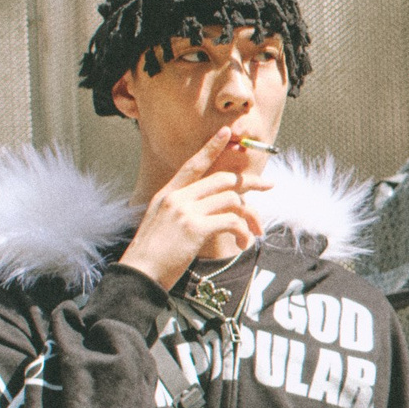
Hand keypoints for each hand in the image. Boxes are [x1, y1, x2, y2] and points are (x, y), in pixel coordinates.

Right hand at [119, 127, 269, 288]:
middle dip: (250, 183)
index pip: (193, 163)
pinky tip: (242, 244)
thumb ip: (183, 210)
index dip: (211, 147)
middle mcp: (177, 197)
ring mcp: (185, 210)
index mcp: (167, 194)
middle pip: (224, 180)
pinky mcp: (195, 227)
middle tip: (269, 186)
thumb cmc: (153, 255)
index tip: (227, 133)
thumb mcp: (162, 223)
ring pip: (232, 200)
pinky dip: (243, 233)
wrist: (139, 273)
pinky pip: (232, 222)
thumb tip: (214, 208)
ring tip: (253, 233)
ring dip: (249, 217)